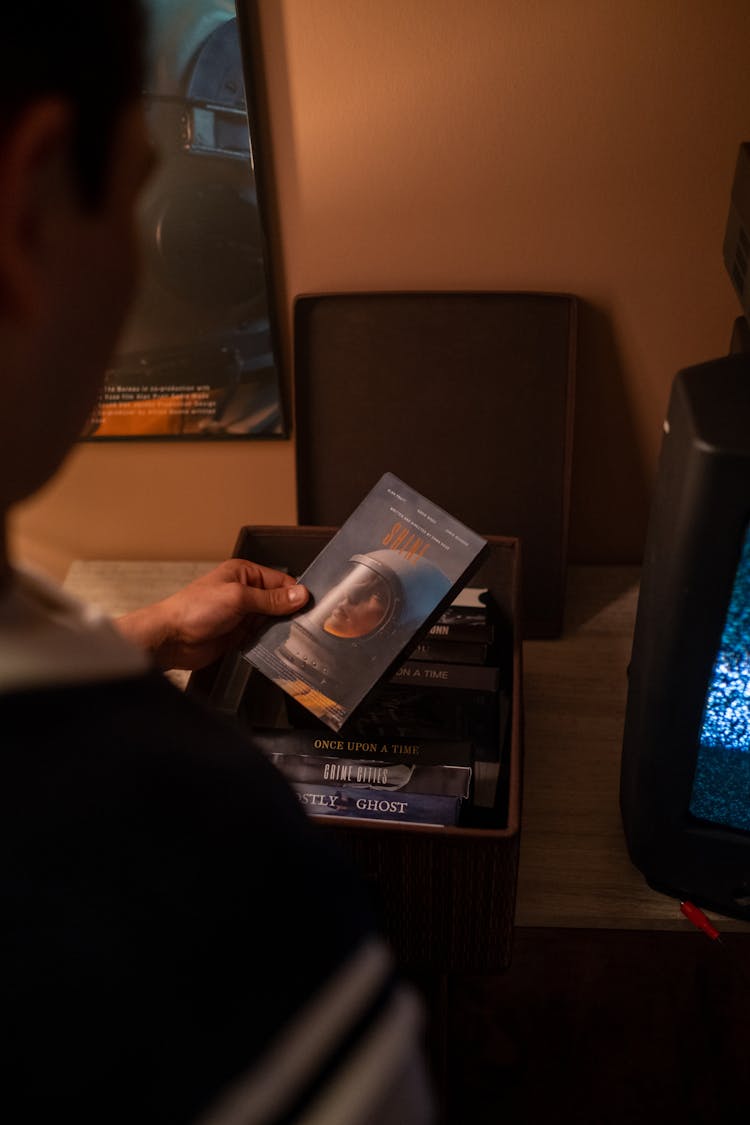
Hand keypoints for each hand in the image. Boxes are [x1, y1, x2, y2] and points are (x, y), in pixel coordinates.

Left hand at [114, 559, 308, 670]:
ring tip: (295, 638)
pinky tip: (279, 647)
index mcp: (244, 574)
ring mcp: (242, 615)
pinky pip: (262, 638)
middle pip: (279, 602)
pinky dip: (270, 642)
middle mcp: (244, 592)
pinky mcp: (239, 635)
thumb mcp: (238, 597)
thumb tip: (300, 595)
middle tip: (306, 625)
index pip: (281, 581)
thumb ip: (271, 599)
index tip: (311, 607)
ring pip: (272, 621)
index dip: (295, 594)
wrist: (171, 638)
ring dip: (280, 629)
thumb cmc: (194, 609)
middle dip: (290, 613)